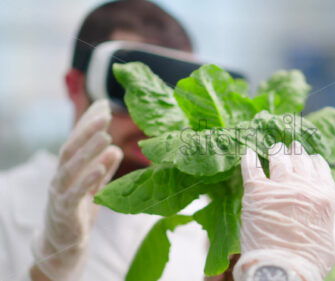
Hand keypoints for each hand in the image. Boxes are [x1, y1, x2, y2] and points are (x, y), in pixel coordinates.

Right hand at [31, 100, 122, 280]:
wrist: (63, 246)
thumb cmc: (78, 212)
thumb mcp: (93, 187)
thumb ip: (103, 168)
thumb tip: (116, 148)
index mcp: (68, 170)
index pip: (76, 141)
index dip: (88, 122)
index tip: (104, 104)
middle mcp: (60, 177)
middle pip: (70, 149)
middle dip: (87, 129)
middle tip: (106, 113)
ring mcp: (60, 194)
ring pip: (70, 168)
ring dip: (88, 150)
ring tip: (105, 135)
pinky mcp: (65, 212)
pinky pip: (74, 193)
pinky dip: (87, 178)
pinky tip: (101, 167)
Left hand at [234, 141, 334, 280]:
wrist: (282, 269)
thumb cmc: (309, 262)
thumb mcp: (332, 245)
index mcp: (325, 197)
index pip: (321, 170)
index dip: (314, 161)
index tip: (310, 157)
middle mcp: (304, 186)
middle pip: (300, 160)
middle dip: (295, 151)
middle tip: (290, 146)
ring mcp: (280, 187)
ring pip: (278, 158)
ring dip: (276, 151)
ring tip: (272, 147)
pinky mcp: (257, 192)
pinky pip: (252, 167)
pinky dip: (249, 158)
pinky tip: (248, 153)